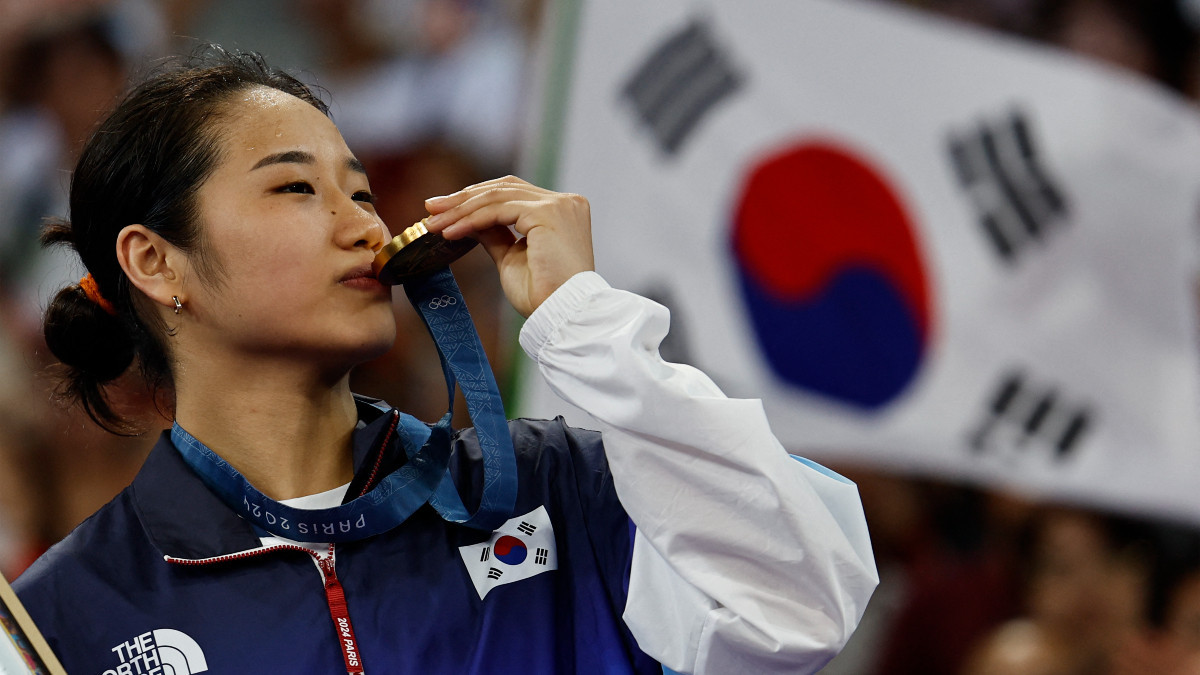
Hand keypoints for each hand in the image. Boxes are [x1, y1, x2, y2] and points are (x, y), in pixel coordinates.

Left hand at [424, 176, 594, 316]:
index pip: (513, 193)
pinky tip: (451, 232)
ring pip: (497, 197)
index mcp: (561, 210)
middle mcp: (564, 202)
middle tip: (430, 208)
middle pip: (503, 188)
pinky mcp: (548, 213)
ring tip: (434, 224)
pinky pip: (499, 211)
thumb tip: (470, 220)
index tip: (445, 210)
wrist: (562, 313)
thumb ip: (495, 234)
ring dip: (461, 210)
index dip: (477, 198)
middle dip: (463, 199)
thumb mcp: (511, 257)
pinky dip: (471, 220)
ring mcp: (558, 205)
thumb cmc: (542, 295)